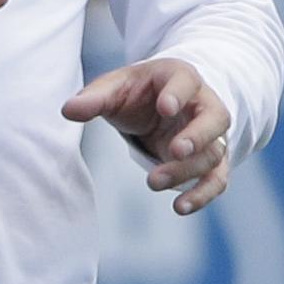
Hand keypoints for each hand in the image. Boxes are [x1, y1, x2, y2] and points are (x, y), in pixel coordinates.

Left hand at [62, 57, 230, 214]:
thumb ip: (93, 98)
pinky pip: (216, 179)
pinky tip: (180, 206)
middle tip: (176, 150)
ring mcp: (211, 135)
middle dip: (197, 136)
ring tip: (153, 182)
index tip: (165, 108)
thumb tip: (67, 110)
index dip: (179, 94)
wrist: (159, 106)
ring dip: (186, 170)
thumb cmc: (137, 92)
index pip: (186, 81)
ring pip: (212, 153)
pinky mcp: (211, 162)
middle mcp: (204, 104)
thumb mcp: (114, 88)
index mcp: (180, 77)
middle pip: (214, 118)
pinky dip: (202, 195)